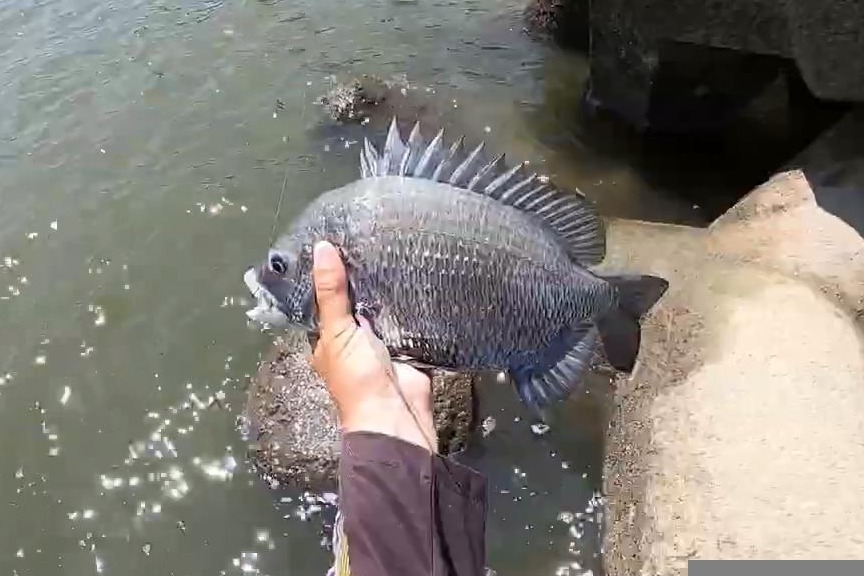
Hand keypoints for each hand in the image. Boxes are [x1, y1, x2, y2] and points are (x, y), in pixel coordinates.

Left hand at [309, 240, 437, 452]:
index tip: (340, 236)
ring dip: (392, 287)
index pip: (326, 298)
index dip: (330, 272)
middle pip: (358, 301)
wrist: (396, 415)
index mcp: (328, 338)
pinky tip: (421, 273)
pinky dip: (415, 302)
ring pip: (386, 307)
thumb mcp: (338, 331)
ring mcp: (383, 342)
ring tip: (399, 244)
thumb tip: (322, 247)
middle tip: (374, 234)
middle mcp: (354, 338)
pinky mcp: (410, 345)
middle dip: (365, 277)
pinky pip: (412, 319)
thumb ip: (331, 292)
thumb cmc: (356, 377)